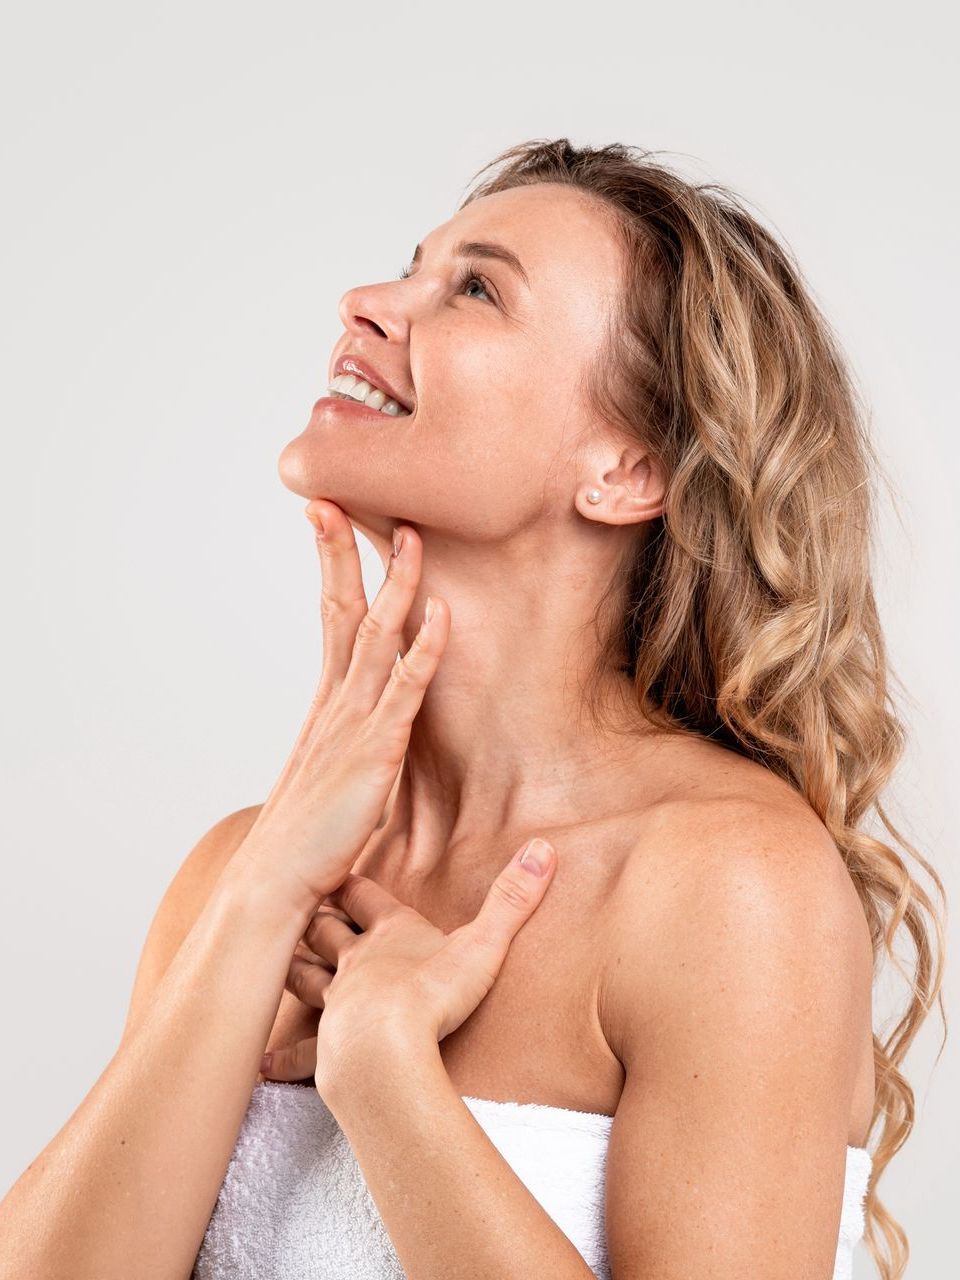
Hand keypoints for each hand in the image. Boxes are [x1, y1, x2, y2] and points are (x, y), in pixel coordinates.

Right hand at [230, 501, 449, 913]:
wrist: (275, 884)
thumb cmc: (303, 840)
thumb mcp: (327, 778)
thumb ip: (344, 746)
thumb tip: (356, 736)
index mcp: (326, 704)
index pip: (329, 617)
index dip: (331, 566)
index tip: (328, 519)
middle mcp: (337, 702)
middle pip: (342, 609)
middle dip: (344, 551)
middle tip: (341, 496)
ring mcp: (354, 722)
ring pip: (377, 636)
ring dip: (397, 584)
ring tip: (410, 536)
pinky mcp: (376, 750)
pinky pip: (406, 688)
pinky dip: (425, 648)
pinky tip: (441, 614)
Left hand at [259, 837, 556, 1090]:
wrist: (384, 1049)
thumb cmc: (433, 994)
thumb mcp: (483, 943)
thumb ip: (513, 899)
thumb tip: (545, 847)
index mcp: (390, 932)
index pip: (364, 894)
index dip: (351, 879)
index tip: (336, 861)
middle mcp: (355, 962)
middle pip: (326, 929)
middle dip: (313, 915)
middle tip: (299, 903)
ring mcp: (336, 1004)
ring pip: (305, 977)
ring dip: (293, 967)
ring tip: (278, 958)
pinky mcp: (327, 1046)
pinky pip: (302, 1050)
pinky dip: (284, 1054)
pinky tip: (263, 1061)